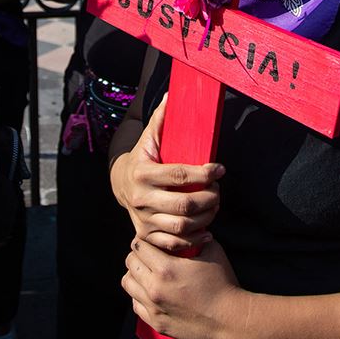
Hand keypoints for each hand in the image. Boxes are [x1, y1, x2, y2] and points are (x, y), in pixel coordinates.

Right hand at [112, 97, 223, 252]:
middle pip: (184, 204)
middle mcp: (141, 198)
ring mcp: (143, 219)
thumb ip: (162, 119)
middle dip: (209, 198)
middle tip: (218, 190)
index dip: (204, 173)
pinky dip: (194, 241)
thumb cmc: (142, 158)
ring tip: (214, 207)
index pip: (180, 175)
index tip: (219, 169)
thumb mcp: (149, 138)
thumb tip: (173, 94)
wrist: (120, 183)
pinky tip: (206, 231)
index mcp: (143, 173)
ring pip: (182, 226)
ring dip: (206, 218)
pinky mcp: (147, 234)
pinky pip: (174, 243)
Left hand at [123, 236, 250, 338]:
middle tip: (150, 255)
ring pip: (128, 283)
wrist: (230, 320)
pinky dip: (140, 295)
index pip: (138, 246)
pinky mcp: (156, 323)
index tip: (152, 242)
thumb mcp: (212, 251)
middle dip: (139, 255)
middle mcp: (155, 288)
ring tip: (149, 273)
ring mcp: (154, 307)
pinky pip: (135, 304)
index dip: (145, 240)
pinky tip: (153, 292)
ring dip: (136, 275)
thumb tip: (188, 226)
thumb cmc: (223, 283)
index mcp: (166, 268)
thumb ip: (194, 237)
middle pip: (130, 263)